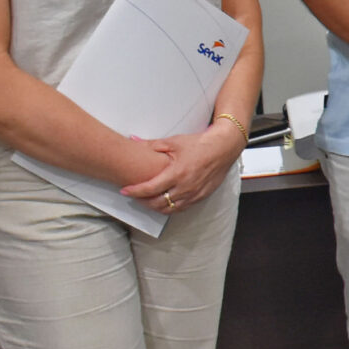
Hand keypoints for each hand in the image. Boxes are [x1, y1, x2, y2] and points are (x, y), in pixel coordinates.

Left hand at [119, 119, 245, 214]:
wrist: (223, 148)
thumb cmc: (200, 144)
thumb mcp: (174, 142)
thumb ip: (151, 144)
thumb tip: (132, 139)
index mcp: (177, 173)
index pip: (150, 188)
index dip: (135, 192)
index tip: (125, 191)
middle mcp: (185, 187)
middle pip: (157, 203)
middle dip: (142, 201)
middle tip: (134, 195)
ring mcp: (194, 194)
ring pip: (169, 209)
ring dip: (155, 207)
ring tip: (147, 200)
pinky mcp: (200, 197)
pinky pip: (181, 208)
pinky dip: (170, 208)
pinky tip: (164, 202)